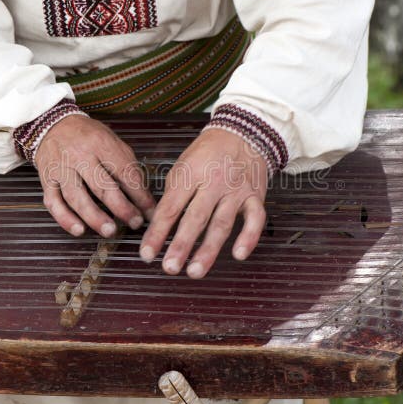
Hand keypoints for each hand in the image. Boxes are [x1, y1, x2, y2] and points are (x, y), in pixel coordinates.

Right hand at [35, 115, 155, 236]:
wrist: (52, 124)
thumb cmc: (88, 136)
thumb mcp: (112, 141)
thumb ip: (126, 166)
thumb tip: (143, 197)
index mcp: (101, 143)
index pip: (124, 172)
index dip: (140, 194)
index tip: (150, 212)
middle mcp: (80, 156)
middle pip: (101, 185)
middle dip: (121, 207)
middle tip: (135, 223)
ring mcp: (61, 169)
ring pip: (76, 196)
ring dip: (94, 217)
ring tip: (110, 231)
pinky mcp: (47, 180)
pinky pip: (54, 203)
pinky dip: (65, 219)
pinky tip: (79, 230)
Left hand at [139, 129, 268, 278]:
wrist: (243, 132)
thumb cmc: (208, 152)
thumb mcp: (183, 165)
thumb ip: (173, 195)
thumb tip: (158, 226)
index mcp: (190, 174)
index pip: (170, 208)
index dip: (157, 233)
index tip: (146, 254)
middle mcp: (213, 183)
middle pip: (195, 218)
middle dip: (181, 245)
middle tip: (169, 268)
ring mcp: (235, 191)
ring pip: (222, 223)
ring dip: (208, 250)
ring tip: (195, 271)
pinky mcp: (255, 196)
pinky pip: (255, 219)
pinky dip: (249, 237)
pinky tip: (239, 254)